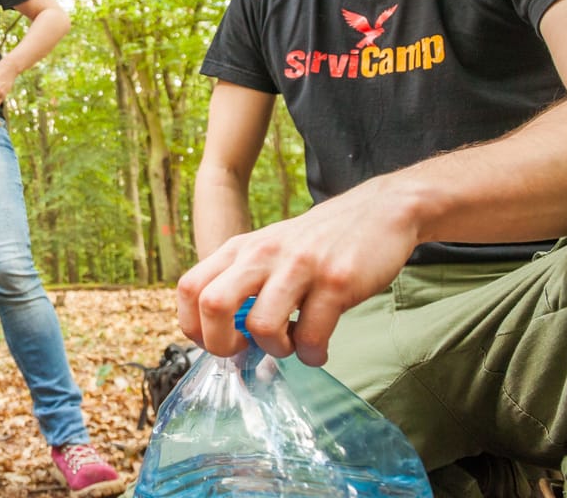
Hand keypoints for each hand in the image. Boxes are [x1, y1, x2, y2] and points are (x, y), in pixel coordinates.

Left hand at [176, 178, 419, 365]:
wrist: (377, 212)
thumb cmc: (314, 244)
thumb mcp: (266, 251)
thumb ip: (240, 283)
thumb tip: (219, 335)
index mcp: (239, 249)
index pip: (189, 288)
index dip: (193, 325)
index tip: (216, 341)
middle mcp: (262, 254)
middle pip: (212, 305)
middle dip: (221, 343)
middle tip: (245, 351)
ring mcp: (299, 266)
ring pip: (262, 325)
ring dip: (275, 350)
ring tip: (292, 345)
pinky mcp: (336, 281)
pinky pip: (311, 335)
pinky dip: (311, 354)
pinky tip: (318, 348)